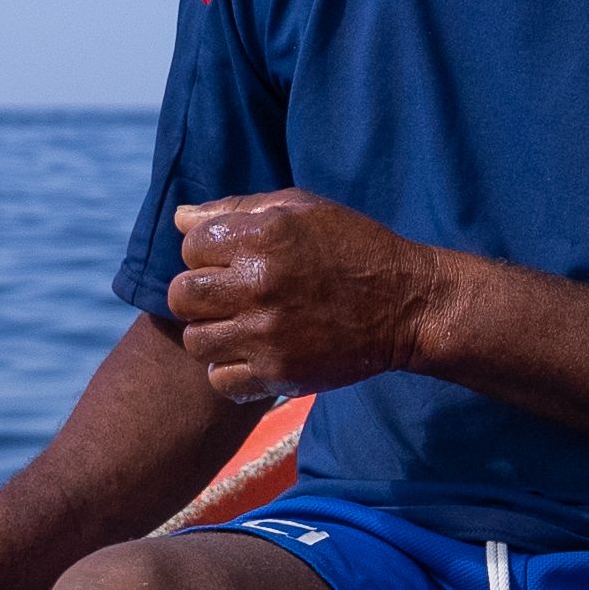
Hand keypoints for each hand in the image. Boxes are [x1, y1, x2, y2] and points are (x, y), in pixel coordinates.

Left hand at [165, 189, 448, 407]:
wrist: (407, 304)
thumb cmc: (352, 248)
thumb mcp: (302, 210)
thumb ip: (238, 210)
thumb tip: (181, 219)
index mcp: (263, 237)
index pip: (191, 247)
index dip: (207, 253)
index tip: (232, 261)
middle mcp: (259, 284)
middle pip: (183, 296)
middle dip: (198, 294)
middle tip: (227, 297)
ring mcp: (268, 333)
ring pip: (197, 341)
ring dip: (213, 334)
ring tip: (240, 327)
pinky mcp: (280, 373)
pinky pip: (221, 380)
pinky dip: (230, 371)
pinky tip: (251, 355)